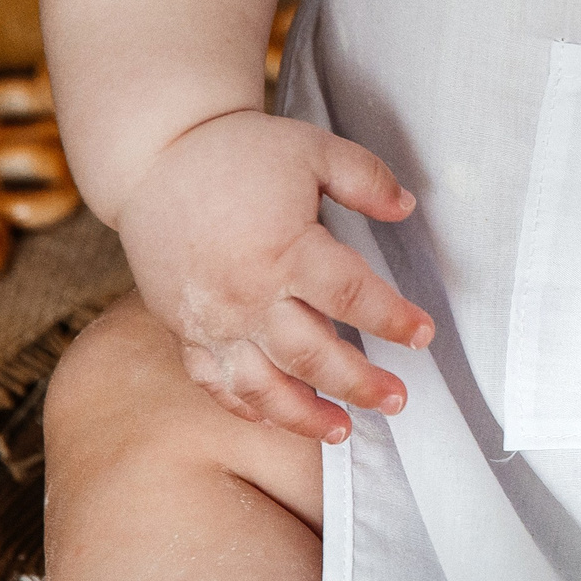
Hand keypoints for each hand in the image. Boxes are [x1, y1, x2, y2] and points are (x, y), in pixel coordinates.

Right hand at [115, 109, 429, 442]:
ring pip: (263, 386)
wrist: (157, 156)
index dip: (394, 320)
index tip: (423, 335)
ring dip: (304, 415)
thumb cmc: (240, 152)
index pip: (354, 298)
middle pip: (314, 356)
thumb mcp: (315, 150)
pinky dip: (246, 406)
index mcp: (286, 249)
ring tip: (342, 431)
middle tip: (397, 398)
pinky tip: (276, 417)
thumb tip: (407, 208)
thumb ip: (366, 179)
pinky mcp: (184, 329)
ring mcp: (212, 319)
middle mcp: (247, 294)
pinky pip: (215, 382)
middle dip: (360, 383)